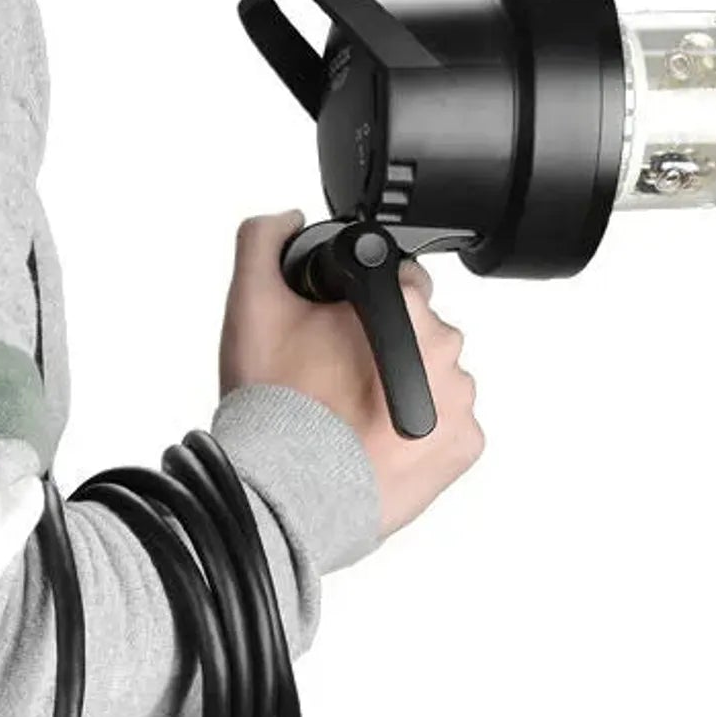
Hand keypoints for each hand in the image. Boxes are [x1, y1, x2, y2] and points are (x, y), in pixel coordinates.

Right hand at [220, 211, 483, 538]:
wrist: (287, 496)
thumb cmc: (275, 410)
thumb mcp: (251, 306)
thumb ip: (264, 241)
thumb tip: (289, 220)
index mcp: (408, 304)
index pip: (399, 282)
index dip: (359, 307)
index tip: (334, 338)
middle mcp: (445, 349)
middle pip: (421, 333)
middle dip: (383, 351)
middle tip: (336, 384)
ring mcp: (460, 402)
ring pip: (437, 381)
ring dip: (405, 394)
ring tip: (354, 421)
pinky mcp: (464, 448)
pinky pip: (449, 430)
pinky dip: (421, 437)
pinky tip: (380, 445)